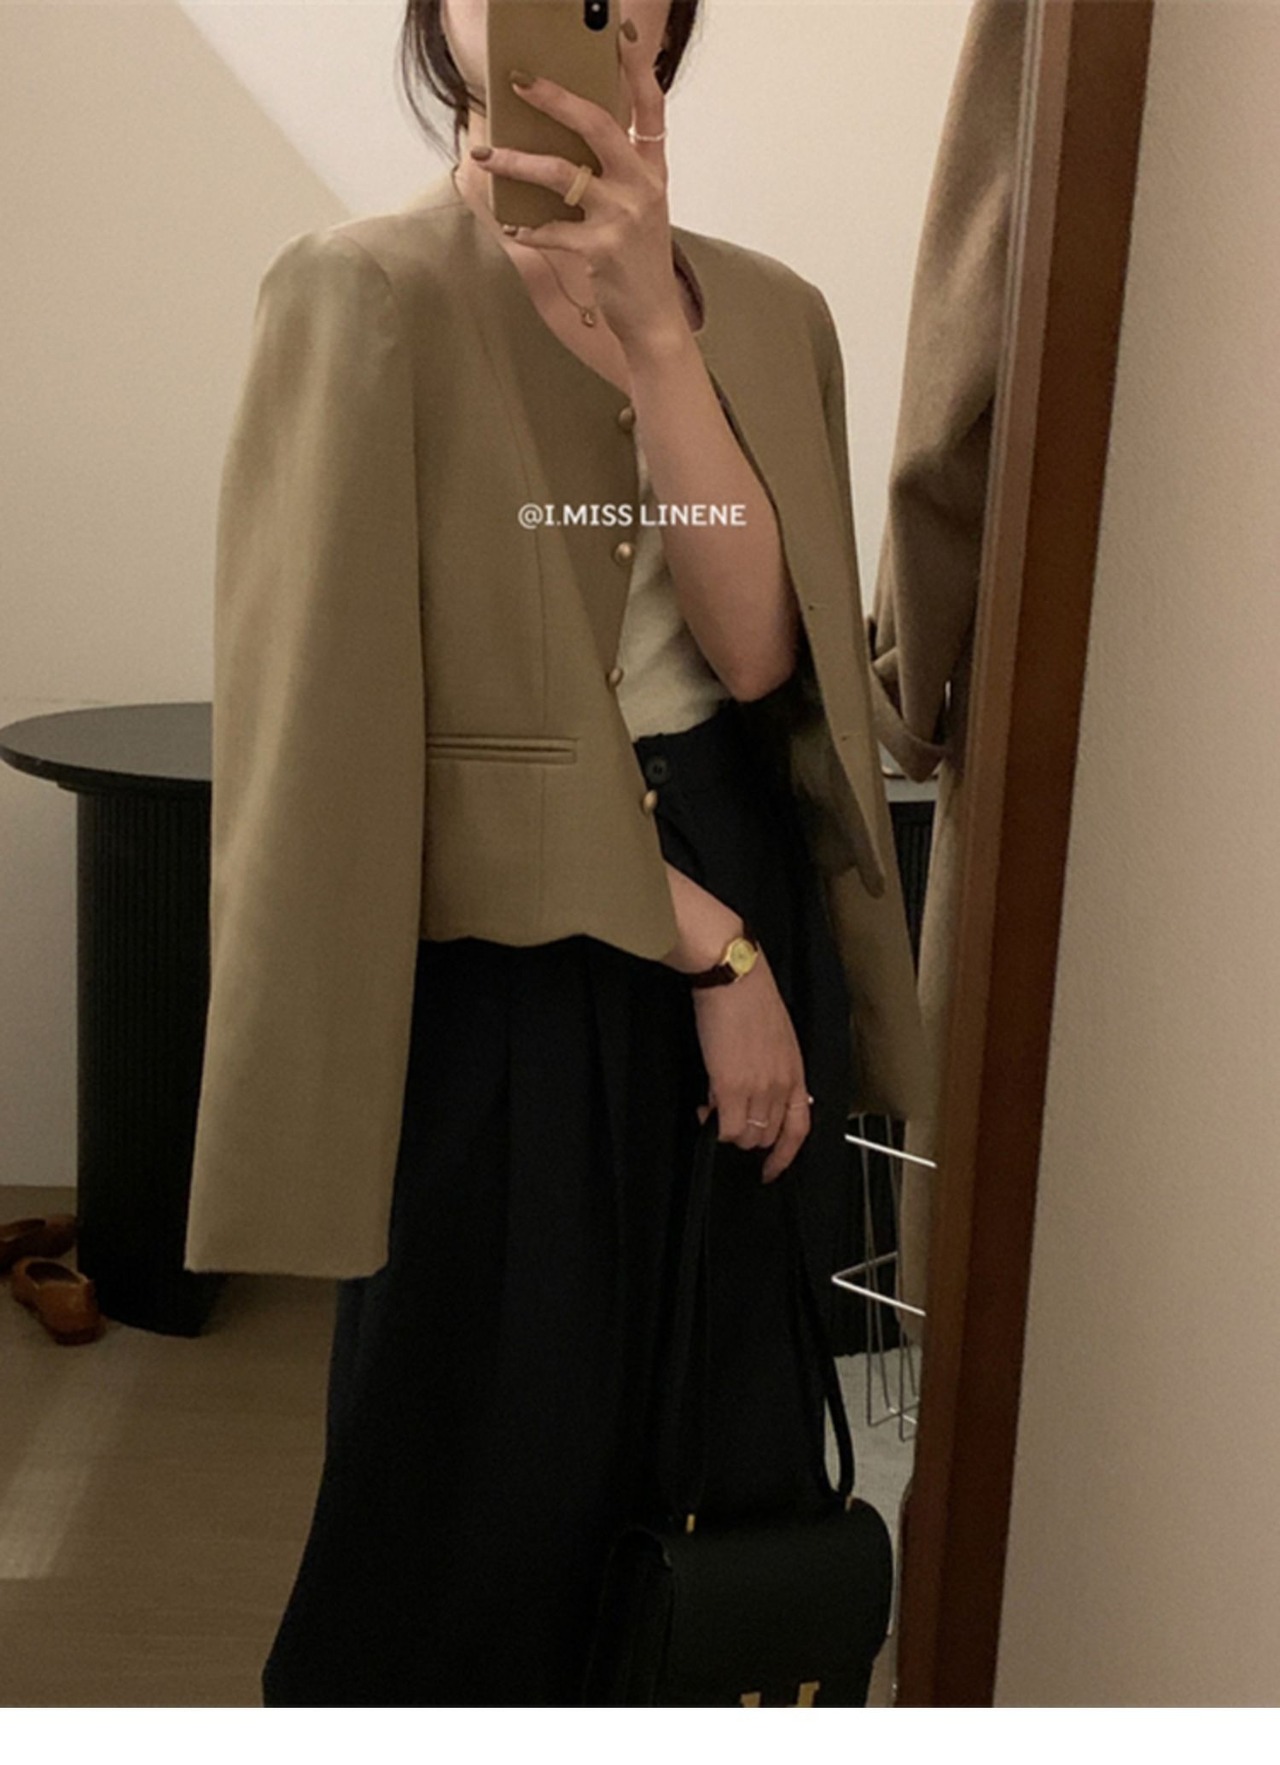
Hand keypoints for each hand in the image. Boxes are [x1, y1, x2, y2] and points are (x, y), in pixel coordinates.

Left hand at [470, 18, 684, 349]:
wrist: (654, 319)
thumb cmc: (639, 261)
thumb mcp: (640, 209)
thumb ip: (615, 173)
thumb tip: (566, 141)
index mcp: (652, 171)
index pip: (650, 107)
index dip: (636, 67)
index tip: (619, 34)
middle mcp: (641, 186)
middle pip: (598, 125)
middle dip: (556, 99)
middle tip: (520, 82)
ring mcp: (622, 217)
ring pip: (561, 173)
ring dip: (516, 163)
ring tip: (485, 158)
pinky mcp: (600, 250)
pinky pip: (551, 229)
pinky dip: (526, 228)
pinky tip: (511, 226)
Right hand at [691, 951, 813, 1182]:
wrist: (734, 977)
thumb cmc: (751, 997)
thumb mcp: (776, 1037)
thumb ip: (774, 1068)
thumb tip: (755, 1093)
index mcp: (796, 1071)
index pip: (800, 1128)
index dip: (785, 1155)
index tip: (771, 1169)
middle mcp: (782, 1085)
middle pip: (768, 1136)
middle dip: (746, 1135)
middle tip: (726, 1116)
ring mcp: (758, 1089)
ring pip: (746, 1136)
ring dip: (728, 1129)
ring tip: (713, 1105)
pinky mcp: (730, 1086)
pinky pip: (724, 1128)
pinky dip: (712, 1125)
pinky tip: (704, 1107)